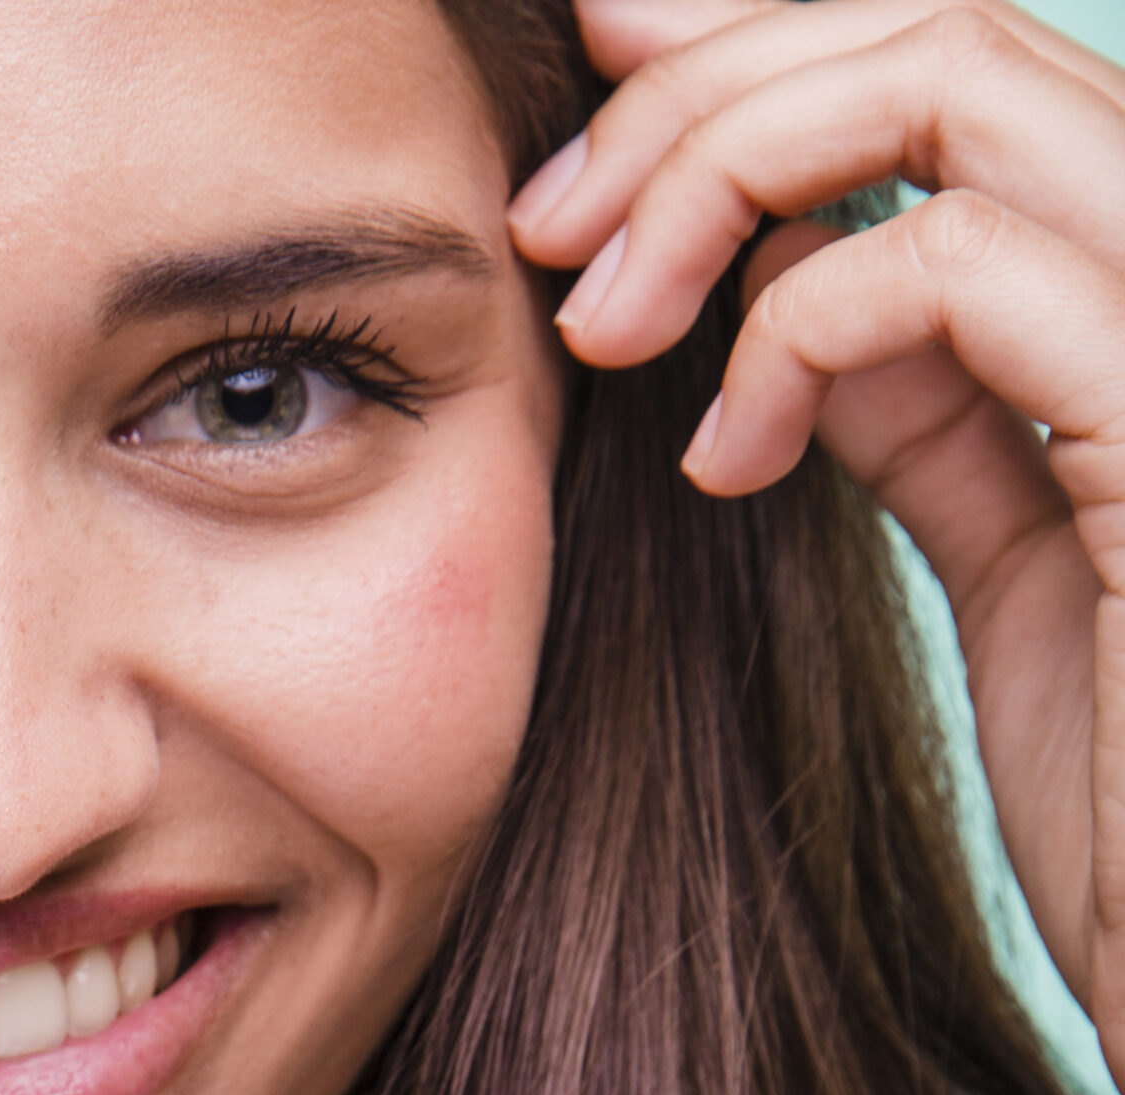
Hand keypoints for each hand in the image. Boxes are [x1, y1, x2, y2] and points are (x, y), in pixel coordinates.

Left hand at [507, 0, 1124, 1090]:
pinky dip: (795, 331)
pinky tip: (727, 457)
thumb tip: (803, 295)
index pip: (962, 61)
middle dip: (708, 89)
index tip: (600, 81)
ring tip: (606, 325)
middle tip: (554, 218)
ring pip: (950, 82)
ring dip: (721, 174)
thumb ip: (942, 413)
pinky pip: (953, 266)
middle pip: (940, 27)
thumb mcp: (1019, 563)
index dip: (768, 38)